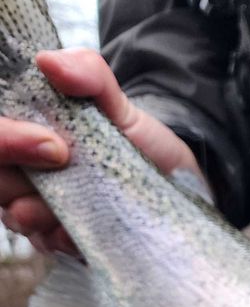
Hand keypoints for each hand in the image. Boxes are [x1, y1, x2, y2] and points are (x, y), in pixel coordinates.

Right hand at [0, 49, 201, 253]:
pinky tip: (80, 233)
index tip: (56, 145)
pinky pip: (44, 244)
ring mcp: (35, 207)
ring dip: (36, 213)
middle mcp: (19, 169)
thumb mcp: (117, 102)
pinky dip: (60, 239)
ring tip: (72, 207)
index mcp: (21, 129)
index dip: (4, 140)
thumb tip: (47, 62)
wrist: (177, 183)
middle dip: (16, 177)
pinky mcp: (58, 239)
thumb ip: (88, 73)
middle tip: (65, 167)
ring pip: (12, 215)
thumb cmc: (134, 138)